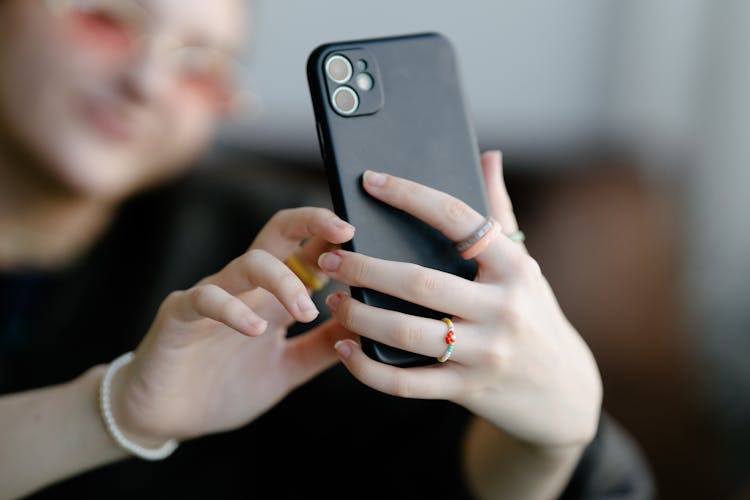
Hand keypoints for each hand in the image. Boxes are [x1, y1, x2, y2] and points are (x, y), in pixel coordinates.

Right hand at [110, 208, 355, 444]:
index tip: (367, 241)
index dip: (335, 242)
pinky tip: (256, 330)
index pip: (308, 252)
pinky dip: (234, 311)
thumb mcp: (287, 368)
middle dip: (311, 223)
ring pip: (249, 263)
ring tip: (305, 310)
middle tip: (344, 232)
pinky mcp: (180, 315)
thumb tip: (367, 326)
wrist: (167, 418)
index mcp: (273, 297)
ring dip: (283, 280)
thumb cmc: (225, 387)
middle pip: (278, 234)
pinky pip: (207, 299)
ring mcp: (213, 295)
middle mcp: (246, 288)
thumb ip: (322, 347)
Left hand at [318, 151, 601, 447]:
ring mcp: (485, 352)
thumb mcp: (524, 265)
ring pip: (407, 333)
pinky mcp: (467, 389)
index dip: (411, 196)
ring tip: (333, 299)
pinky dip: (368, 368)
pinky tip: (344, 349)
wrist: (561, 390)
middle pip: (420, 282)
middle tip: (329, 257)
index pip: (458, 219)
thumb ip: (500, 212)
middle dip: (366, 267)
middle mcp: (502, 308)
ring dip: (360, 316)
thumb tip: (489, 155)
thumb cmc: (533, 313)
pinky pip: (407, 383)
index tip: (371, 181)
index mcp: (513, 267)